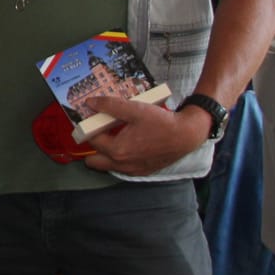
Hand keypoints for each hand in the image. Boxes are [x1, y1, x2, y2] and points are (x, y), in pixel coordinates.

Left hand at [82, 96, 211, 175]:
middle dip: (93, 146)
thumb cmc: (161, 122)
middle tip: (100, 131)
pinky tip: (128, 142)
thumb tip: (90, 103)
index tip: (90, 118)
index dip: (88, 127)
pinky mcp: (142, 171)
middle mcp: (122, 164)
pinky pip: (121, 167)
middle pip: (93, 161)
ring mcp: (132, 170)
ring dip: (105, 153)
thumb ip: (110, 106)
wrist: (186, 136)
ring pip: (107, 166)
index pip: (91, 140)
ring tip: (113, 135)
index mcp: (117, 150)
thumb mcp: (135, 109)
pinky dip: (119, 157)